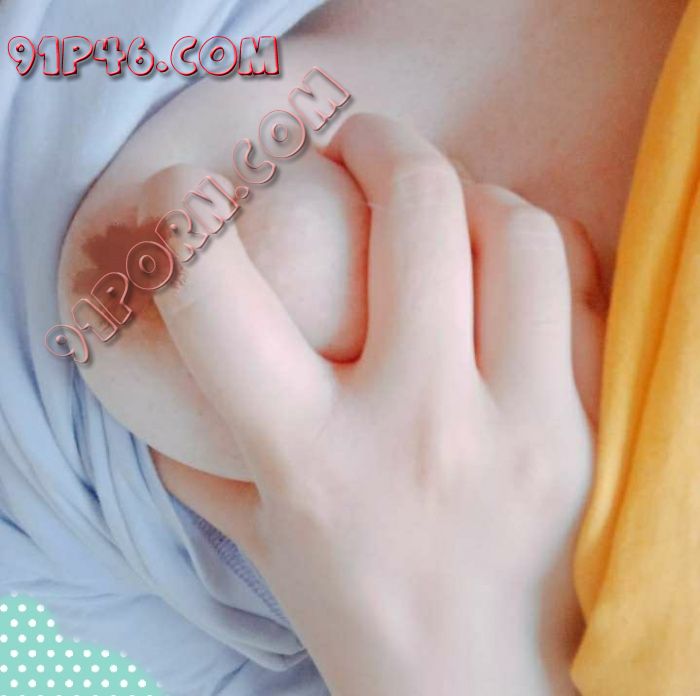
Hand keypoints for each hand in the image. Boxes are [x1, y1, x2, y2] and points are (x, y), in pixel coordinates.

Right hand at [153, 113, 604, 694]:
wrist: (484, 694)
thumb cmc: (367, 620)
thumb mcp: (268, 546)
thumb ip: (210, 471)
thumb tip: (162, 414)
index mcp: (312, 460)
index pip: (219, 306)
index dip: (181, 224)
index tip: (179, 196)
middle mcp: (419, 428)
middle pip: (418, 212)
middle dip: (382, 143)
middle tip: (363, 145)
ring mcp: (523, 428)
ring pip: (520, 231)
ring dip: (475, 192)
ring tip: (451, 204)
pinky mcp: (591, 433)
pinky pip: (582, 290)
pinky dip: (541, 253)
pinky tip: (510, 268)